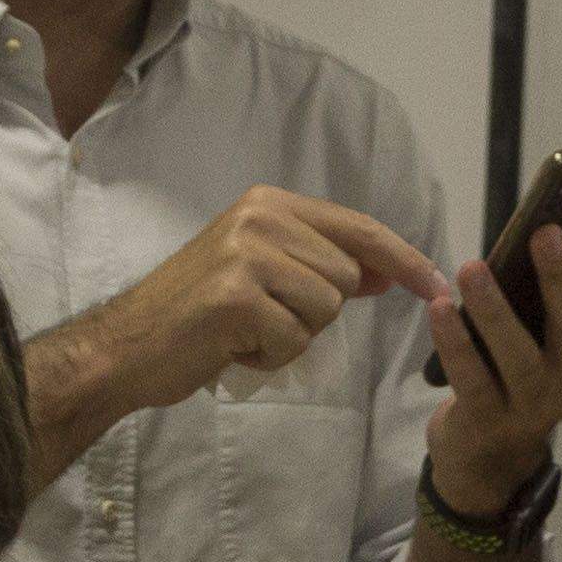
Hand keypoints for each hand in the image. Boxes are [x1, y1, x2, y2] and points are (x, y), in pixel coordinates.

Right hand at [83, 187, 450, 414]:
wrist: (124, 349)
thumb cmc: (193, 317)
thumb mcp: (259, 275)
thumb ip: (318, 266)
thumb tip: (386, 273)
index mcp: (267, 204)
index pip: (357, 228)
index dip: (403, 258)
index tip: (437, 284)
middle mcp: (259, 217)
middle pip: (346, 277)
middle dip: (315, 312)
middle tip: (259, 319)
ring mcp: (246, 253)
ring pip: (325, 308)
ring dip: (292, 336)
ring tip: (243, 332)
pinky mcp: (237, 295)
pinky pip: (294, 339)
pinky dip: (268, 357)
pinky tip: (230, 347)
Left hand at [426, 213, 561, 509]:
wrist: (487, 452)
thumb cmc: (516, 369)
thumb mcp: (543, 335)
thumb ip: (547, 292)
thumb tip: (538, 225)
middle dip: (561, 276)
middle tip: (543, 232)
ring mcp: (535, 406)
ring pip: (519, 355)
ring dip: (495, 308)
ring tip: (472, 268)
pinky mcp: (489, 422)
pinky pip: (471, 377)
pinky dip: (454, 341)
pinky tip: (439, 307)